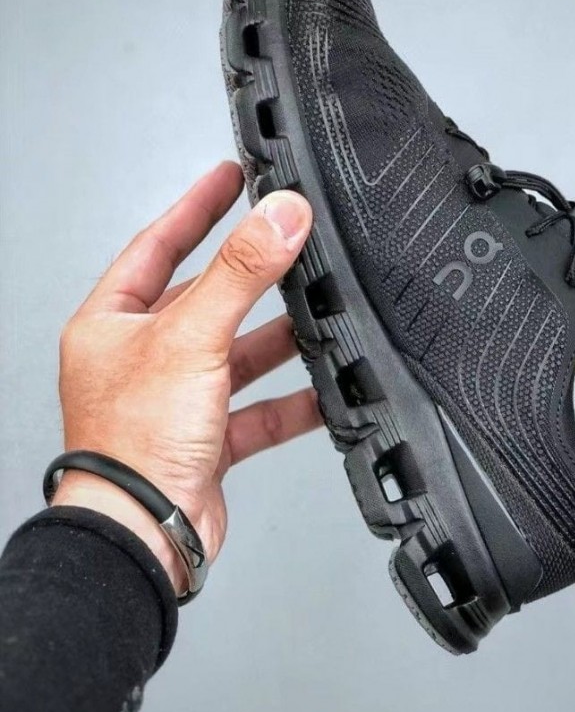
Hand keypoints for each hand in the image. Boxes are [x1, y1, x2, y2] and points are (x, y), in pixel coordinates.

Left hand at [52, 161, 318, 593]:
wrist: (144, 535)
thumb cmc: (131, 446)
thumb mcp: (192, 338)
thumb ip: (242, 273)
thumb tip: (278, 216)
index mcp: (112, 324)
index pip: (157, 244)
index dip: (196, 207)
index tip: (229, 176)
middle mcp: (141, 358)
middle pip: (206, 298)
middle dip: (251, 274)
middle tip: (287, 236)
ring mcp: (176, 399)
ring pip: (238, 353)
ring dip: (278, 338)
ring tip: (318, 310)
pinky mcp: (207, 438)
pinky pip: (260, 408)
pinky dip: (292, 400)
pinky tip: (325, 390)